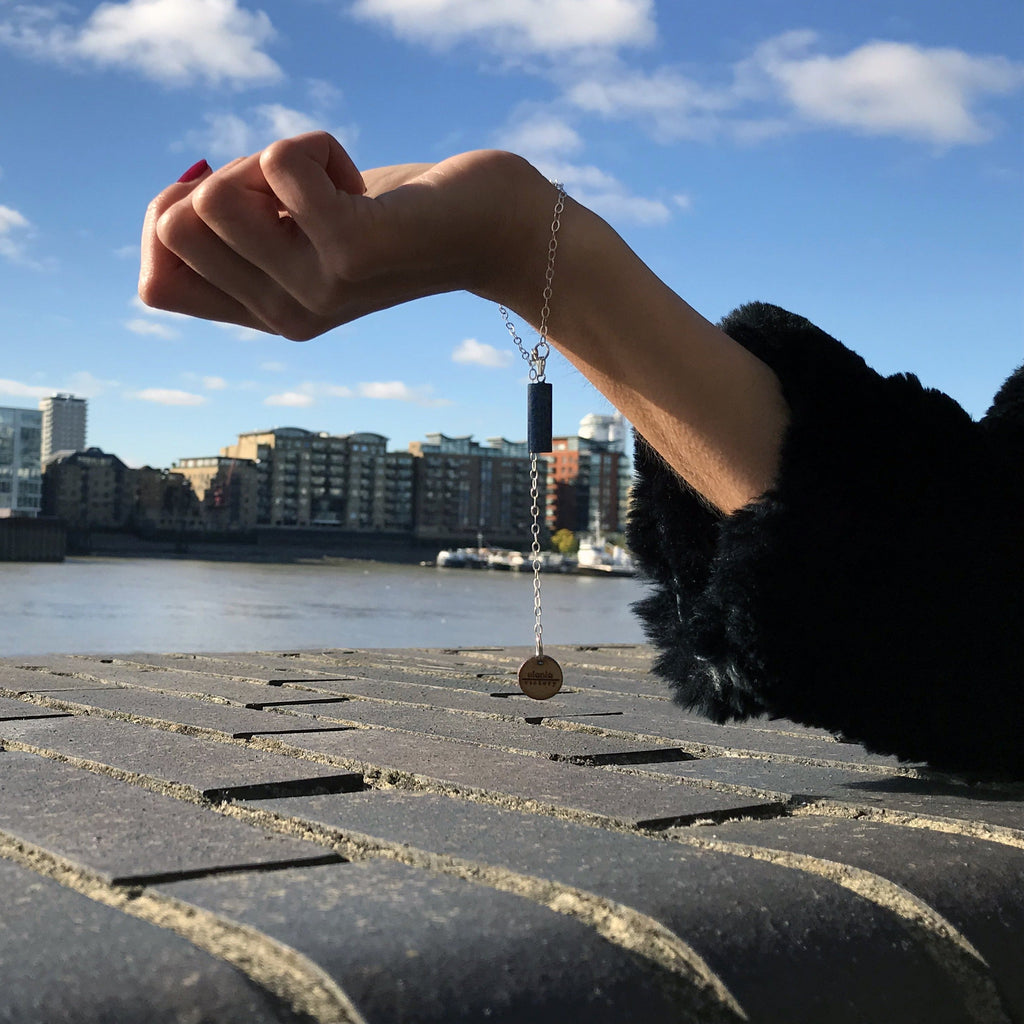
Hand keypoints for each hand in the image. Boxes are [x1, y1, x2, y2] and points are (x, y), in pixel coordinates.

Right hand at [139, 132, 547, 339]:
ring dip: (271, 159)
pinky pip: (280, 160)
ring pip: (211, 196)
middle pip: (173, 228)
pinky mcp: (349, 250)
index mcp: (269, 315)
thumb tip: (181, 197)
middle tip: (295, 188)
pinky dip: (319, 145)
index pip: (156, 286)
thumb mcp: (305, 228)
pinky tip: (361, 182)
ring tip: (330, 184)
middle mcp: (287, 316)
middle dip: (225, 177)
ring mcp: (316, 289)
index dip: (165, 223)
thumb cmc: (396, 216)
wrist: (492, 230)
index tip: (228, 196)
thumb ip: (245, 227)